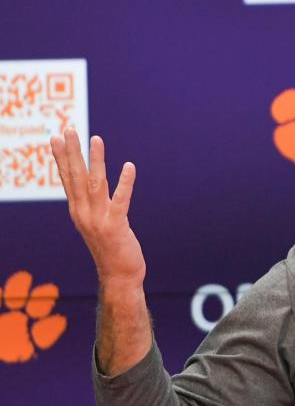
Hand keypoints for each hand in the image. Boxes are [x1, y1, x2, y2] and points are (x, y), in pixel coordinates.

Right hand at [50, 129, 145, 288]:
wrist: (119, 276)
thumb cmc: (111, 249)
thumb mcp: (95, 224)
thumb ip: (90, 206)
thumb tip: (89, 188)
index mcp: (77, 211)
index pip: (67, 179)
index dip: (61, 158)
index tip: (55, 137)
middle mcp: (83, 213)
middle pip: (76, 177)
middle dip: (72, 152)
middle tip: (68, 130)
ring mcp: (98, 220)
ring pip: (95, 184)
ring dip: (96, 160)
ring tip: (96, 139)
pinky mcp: (116, 226)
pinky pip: (120, 200)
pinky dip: (125, 183)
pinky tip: (129, 166)